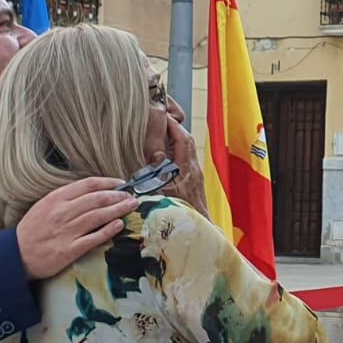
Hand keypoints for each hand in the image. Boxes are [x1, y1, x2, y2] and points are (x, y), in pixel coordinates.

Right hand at [16, 177, 139, 279]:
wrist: (15, 256)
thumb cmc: (32, 230)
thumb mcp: (44, 206)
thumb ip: (66, 198)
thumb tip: (93, 192)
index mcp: (56, 199)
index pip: (87, 185)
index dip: (108, 182)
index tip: (122, 184)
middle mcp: (62, 213)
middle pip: (97, 199)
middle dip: (118, 196)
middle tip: (132, 196)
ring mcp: (66, 231)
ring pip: (98, 216)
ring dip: (118, 210)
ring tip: (132, 206)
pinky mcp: (68, 250)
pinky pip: (93, 238)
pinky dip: (108, 230)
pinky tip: (119, 225)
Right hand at [160, 104, 208, 218]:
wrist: (200, 225)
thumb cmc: (182, 213)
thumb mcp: (162, 195)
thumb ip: (153, 180)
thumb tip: (143, 167)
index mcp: (186, 168)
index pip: (182, 139)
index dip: (173, 126)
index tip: (162, 117)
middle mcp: (193, 168)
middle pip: (186, 141)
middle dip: (174, 129)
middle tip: (161, 121)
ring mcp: (195, 173)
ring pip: (186, 149)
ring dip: (175, 140)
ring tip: (161, 133)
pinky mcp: (194, 179)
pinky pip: (185, 159)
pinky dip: (176, 151)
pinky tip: (165, 154)